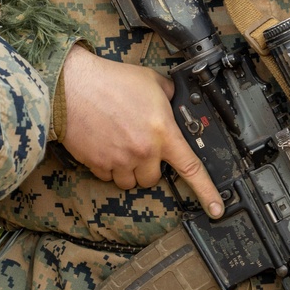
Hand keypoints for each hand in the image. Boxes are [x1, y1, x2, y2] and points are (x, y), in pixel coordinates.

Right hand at [60, 46, 223, 219]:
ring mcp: (119, 161)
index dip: (207, 192)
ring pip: (129, 182)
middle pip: (153, 179)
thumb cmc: (111, 80)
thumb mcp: (152, 81)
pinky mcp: (97, 164)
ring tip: (119, 142)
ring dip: (128, 169)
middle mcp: (143, 151)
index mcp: (163, 132)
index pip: (191, 168)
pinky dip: (108, 165)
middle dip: (149, 166)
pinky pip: (107, 176)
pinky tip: (104, 143)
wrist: (73, 85)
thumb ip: (170, 95)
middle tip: (139, 144)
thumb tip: (177, 101)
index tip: (216, 209)